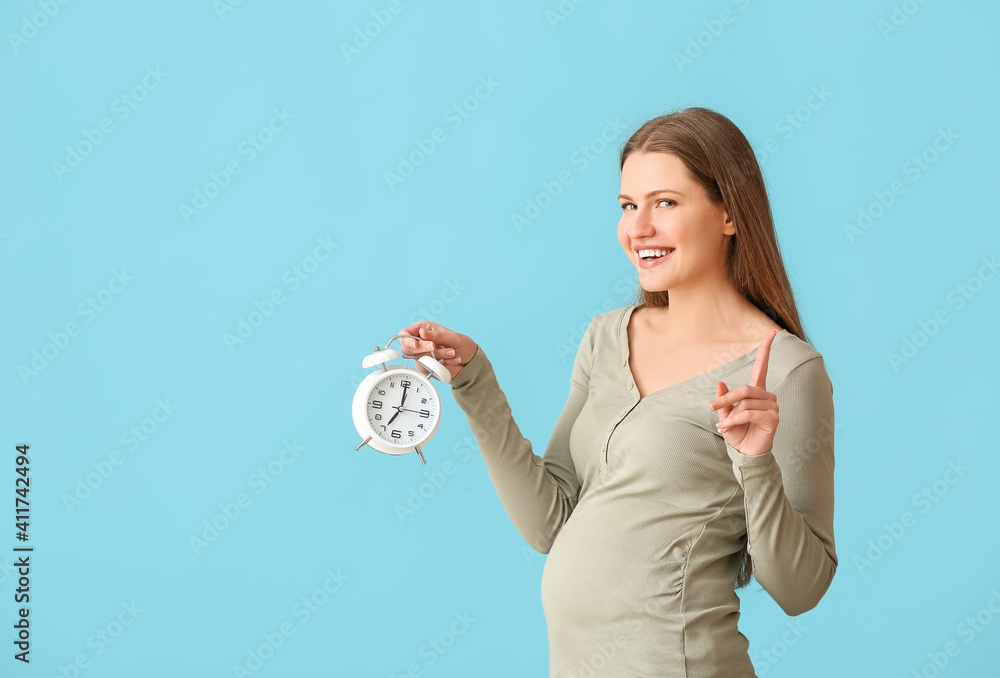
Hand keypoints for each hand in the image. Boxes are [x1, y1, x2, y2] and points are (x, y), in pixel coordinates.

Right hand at [395, 320, 478, 380]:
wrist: (469, 361)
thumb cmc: (462, 345)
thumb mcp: (453, 337)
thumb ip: (437, 335)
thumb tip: (422, 333)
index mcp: (424, 329)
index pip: (405, 333)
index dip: (407, 340)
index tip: (415, 344)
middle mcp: (421, 342)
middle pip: (407, 348)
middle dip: (422, 349)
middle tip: (435, 347)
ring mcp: (423, 355)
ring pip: (419, 358)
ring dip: (437, 356)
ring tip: (452, 352)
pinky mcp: (427, 367)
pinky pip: (427, 368)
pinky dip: (440, 365)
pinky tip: (452, 360)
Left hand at [708, 329, 778, 456]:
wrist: (746, 453)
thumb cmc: (737, 433)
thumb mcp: (725, 415)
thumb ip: (724, 400)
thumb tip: (720, 383)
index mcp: (756, 392)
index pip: (762, 366)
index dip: (766, 349)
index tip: (773, 331)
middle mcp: (767, 397)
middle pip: (745, 389)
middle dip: (726, 398)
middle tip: (712, 408)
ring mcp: (772, 407)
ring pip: (745, 402)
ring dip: (729, 414)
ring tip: (723, 425)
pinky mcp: (773, 419)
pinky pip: (749, 413)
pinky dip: (735, 420)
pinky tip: (728, 428)